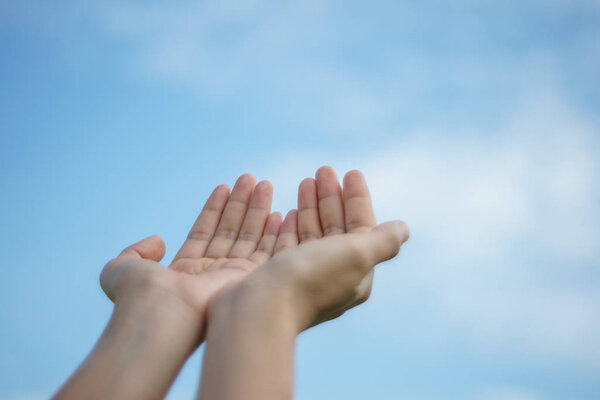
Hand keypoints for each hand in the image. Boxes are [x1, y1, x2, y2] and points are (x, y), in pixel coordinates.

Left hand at [100, 174, 292, 338]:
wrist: (161, 315)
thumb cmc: (139, 296)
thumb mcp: (121, 269)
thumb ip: (136, 251)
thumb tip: (159, 240)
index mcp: (184, 271)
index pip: (204, 232)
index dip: (214, 209)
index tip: (224, 187)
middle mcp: (210, 273)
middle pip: (230, 231)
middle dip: (241, 204)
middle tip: (251, 179)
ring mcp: (231, 278)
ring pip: (248, 237)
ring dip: (258, 210)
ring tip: (264, 184)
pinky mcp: (249, 281)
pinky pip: (267, 252)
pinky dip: (274, 233)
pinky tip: (280, 213)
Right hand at [198, 167, 408, 399]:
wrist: (258, 310)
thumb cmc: (310, 279)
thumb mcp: (357, 255)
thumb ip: (383, 241)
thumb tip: (404, 228)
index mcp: (355, 274)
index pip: (361, 228)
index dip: (357, 199)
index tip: (350, 172)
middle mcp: (329, 277)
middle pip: (335, 228)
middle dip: (331, 198)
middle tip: (323, 170)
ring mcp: (300, 278)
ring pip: (310, 235)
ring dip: (310, 207)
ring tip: (306, 181)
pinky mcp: (274, 276)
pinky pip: (285, 246)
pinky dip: (288, 226)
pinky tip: (284, 212)